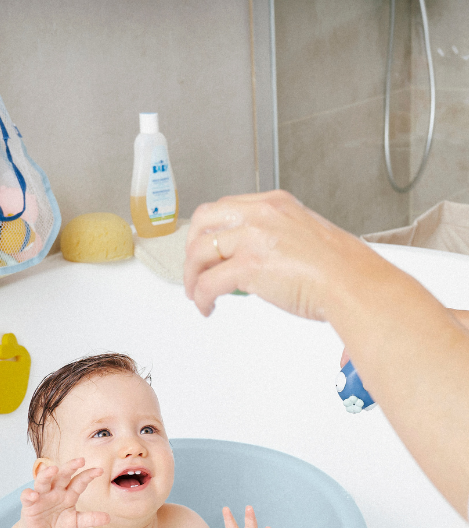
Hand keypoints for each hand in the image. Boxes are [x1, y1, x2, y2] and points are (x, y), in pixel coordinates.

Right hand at [19, 457, 109, 527]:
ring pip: (43, 481)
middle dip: (70, 467)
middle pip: (62, 475)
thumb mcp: (75, 522)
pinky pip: (27, 496)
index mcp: (68, 493)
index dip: (88, 475)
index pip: (79, 481)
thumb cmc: (58, 523)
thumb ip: (90, 519)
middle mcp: (55, 491)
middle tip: (80, 460)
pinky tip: (34, 495)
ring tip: (54, 469)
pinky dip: (29, 494)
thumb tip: (108, 518)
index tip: (100, 471)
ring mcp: (42, 496)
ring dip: (47, 474)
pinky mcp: (29, 504)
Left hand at [183, 190, 383, 320]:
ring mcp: (253, 237)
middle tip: (193, 271)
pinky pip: (208, 282)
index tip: (206, 249)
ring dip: (191, 276)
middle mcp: (260, 214)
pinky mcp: (249, 266)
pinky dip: (200, 297)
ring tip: (196, 294)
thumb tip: (257, 260)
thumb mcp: (304, 236)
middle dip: (190, 248)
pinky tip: (207, 307)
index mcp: (274, 204)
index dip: (208, 231)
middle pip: (203, 221)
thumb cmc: (340, 269)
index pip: (225, 207)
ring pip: (200, 252)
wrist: (353, 284)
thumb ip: (275, 239)